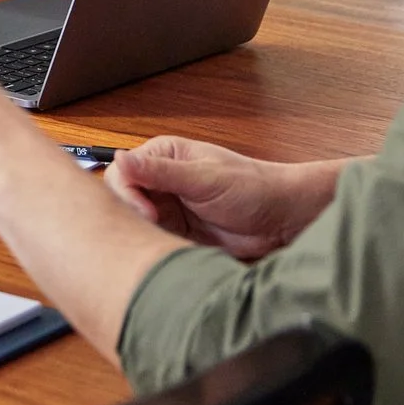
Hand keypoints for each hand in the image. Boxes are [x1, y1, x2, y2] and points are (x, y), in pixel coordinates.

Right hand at [103, 137, 340, 259]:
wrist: (283, 219)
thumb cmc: (253, 188)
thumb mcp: (204, 179)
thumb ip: (160, 172)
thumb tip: (120, 158)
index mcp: (163, 155)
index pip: (123, 173)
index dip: (128, 194)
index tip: (146, 212)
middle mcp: (160, 179)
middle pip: (123, 198)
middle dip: (131, 215)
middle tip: (151, 230)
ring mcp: (167, 207)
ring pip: (135, 222)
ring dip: (142, 233)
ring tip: (161, 241)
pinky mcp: (176, 232)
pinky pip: (153, 239)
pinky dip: (154, 246)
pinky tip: (166, 250)